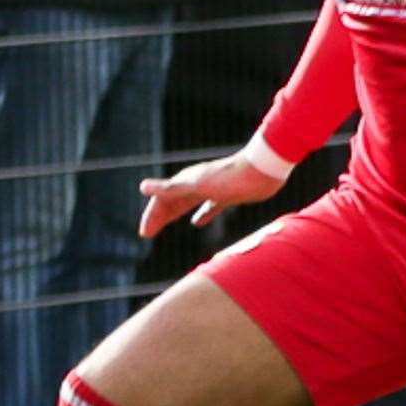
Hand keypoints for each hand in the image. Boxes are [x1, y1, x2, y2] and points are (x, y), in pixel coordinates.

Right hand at [138, 152, 285, 238]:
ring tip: (164, 225)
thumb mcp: (196, 186)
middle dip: (158, 216)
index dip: (152, 215)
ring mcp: (212, 189)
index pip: (162, 199)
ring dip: (174, 214)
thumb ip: (170, 188)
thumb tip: (143, 187)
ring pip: (187, 204)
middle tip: (146, 233)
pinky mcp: (227, 196)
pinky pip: (209, 207)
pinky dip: (201, 214)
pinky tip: (197, 223)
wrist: (263, 171)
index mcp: (186, 180)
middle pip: (172, 201)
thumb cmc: (230, 177)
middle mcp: (196, 183)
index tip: (145, 233)